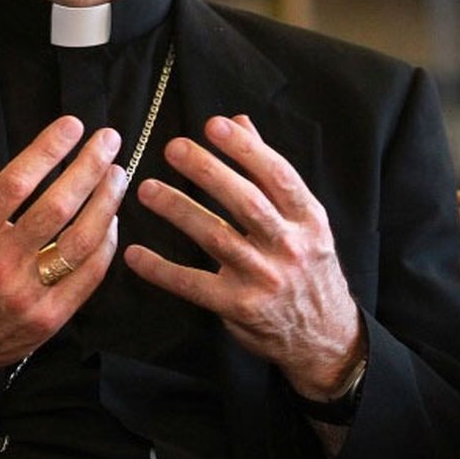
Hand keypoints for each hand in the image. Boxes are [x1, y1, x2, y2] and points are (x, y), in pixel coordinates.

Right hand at [0, 110, 125, 458]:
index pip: (16, 183)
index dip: (47, 150)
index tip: (73, 125)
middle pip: (57, 208)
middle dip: (88, 168)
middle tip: (109, 140)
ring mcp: (27, 295)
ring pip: (80, 242)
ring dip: (105, 204)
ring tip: (118, 174)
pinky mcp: (48, 319)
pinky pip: (88, 277)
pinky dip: (104, 245)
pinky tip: (110, 220)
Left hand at [125, 115, 362, 400]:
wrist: (324, 336)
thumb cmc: (308, 266)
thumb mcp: (304, 220)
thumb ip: (269, 172)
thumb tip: (239, 122)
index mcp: (308, 219)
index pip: (278, 176)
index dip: (246, 149)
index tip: (214, 125)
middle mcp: (290, 246)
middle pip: (246, 202)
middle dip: (208, 172)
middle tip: (173, 147)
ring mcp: (265, 279)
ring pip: (217, 238)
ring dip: (179, 210)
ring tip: (147, 189)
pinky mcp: (240, 307)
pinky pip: (194, 285)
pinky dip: (163, 270)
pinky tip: (135, 254)